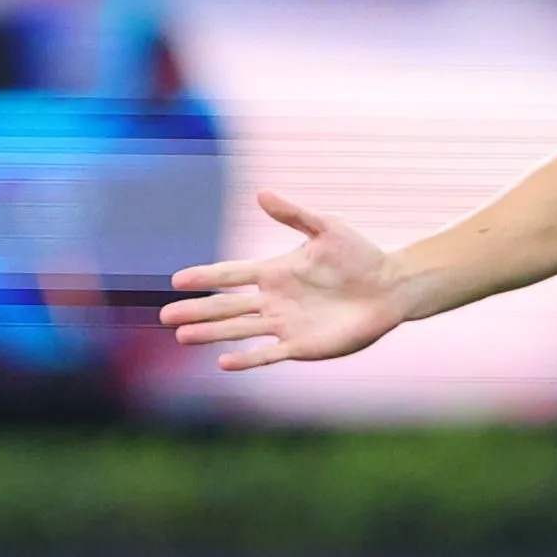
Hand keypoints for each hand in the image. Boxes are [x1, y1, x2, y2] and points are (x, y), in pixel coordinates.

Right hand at [161, 191, 412, 369]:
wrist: (390, 287)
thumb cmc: (360, 256)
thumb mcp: (326, 229)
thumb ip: (293, 215)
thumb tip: (261, 194)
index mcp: (275, 271)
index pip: (231, 274)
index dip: (205, 276)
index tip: (177, 279)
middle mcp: (274, 300)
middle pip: (227, 306)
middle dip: (197, 310)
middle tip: (166, 314)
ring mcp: (285, 324)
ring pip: (239, 330)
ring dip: (211, 333)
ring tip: (182, 336)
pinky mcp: (302, 346)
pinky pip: (268, 354)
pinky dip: (246, 358)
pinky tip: (223, 361)